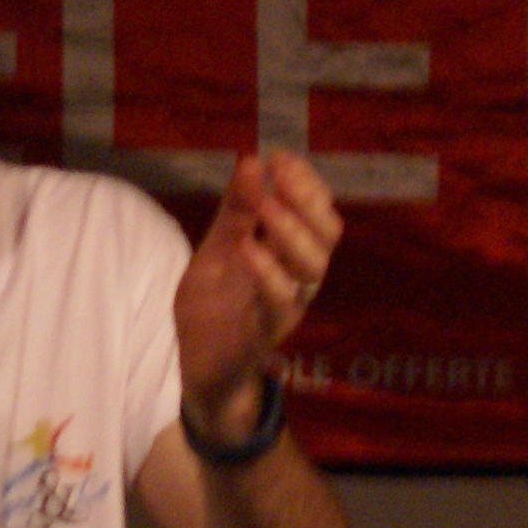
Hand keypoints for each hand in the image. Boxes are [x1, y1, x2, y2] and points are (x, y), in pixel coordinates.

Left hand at [177, 150, 341, 426]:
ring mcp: (286, 305)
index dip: (305, 181)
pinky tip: (248, 250)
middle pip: (328, 234)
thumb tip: (251, 162)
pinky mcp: (266, 333)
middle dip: (309, 198)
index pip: (316, 210)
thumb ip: (232, 215)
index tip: (279, 155)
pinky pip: (280, 303)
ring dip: (292, 232)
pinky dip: (267, 274)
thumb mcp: (215, 252)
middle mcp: (297, 277)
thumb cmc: (212, 311)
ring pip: (313, 267)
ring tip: (266, 207)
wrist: (199, 373)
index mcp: (287, 254)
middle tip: (280, 174)